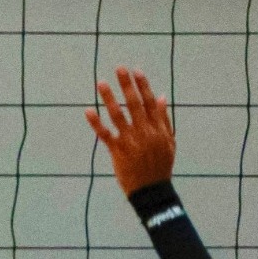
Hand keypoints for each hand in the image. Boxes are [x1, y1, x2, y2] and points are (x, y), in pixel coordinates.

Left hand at [85, 67, 175, 195]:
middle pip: (134, 104)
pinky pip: (105, 134)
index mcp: (158, 129)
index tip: (136, 71)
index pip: (150, 102)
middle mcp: (145, 132)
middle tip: (119, 68)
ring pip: (118, 115)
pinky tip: (88, 110)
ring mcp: (131, 141)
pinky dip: (96, 122)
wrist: (152, 190)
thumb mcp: (169, 142)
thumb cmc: (160, 164)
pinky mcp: (118, 151)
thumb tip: (162, 96)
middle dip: (127, 85)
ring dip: (109, 98)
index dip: (143, 86)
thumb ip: (164, 119)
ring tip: (101, 83)